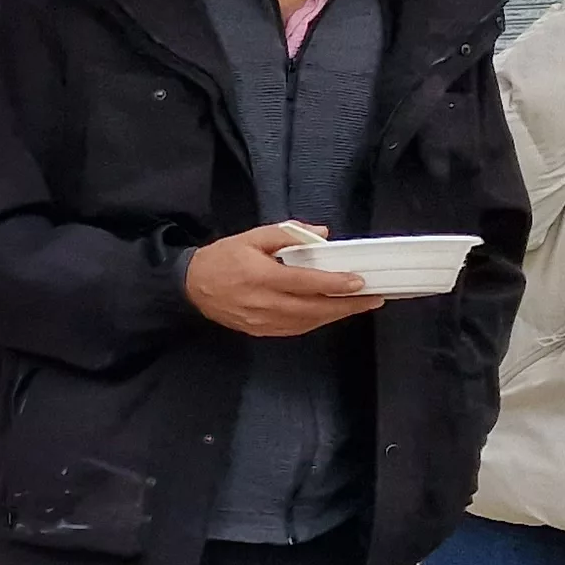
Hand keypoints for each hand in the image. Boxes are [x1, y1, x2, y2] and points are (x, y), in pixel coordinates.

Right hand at [185, 222, 383, 337]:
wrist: (191, 287)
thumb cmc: (222, 258)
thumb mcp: (252, 237)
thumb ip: (287, 234)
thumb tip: (321, 234)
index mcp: (261, 277)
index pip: (306, 282)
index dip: (335, 283)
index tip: (359, 281)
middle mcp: (264, 303)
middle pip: (313, 308)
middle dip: (347, 305)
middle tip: (373, 298)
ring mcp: (262, 321)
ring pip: (308, 321)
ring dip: (336, 314)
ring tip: (359, 306)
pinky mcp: (261, 330)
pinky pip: (296, 328)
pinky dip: (317, 321)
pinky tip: (331, 313)